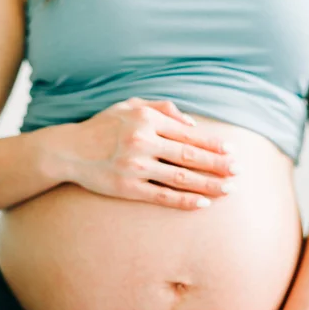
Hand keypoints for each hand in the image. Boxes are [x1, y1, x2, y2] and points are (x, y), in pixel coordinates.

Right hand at [61, 96, 237, 209]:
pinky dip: (185, 201)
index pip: (188, 134)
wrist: (69, 149)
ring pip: (181, 177)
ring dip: (209, 185)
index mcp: (146, 119)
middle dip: (219, 165)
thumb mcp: (129, 105)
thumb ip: (162, 108)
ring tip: (229, 189)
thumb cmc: (103, 126)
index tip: (232, 151)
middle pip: (190, 156)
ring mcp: (135, 166)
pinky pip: (162, 196)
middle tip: (239, 171)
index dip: (213, 144)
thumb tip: (192, 122)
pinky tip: (203, 204)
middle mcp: (142, 141)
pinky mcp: (128, 188)